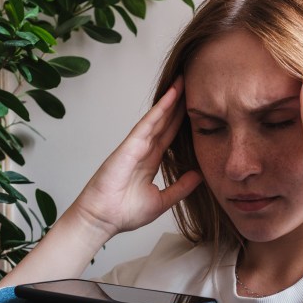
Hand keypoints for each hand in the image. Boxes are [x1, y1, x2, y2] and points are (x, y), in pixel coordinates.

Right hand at [68, 77, 202, 239]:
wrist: (103, 220)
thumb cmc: (124, 213)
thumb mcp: (162, 200)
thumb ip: (180, 187)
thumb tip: (199, 175)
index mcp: (150, 162)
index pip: (170, 136)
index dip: (182, 121)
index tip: (196, 107)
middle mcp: (143, 150)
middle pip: (165, 122)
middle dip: (178, 105)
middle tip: (193, 85)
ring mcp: (135, 146)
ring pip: (157, 118)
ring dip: (170, 100)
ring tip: (183, 81)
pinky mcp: (129, 146)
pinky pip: (147, 124)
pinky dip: (159, 110)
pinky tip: (171, 96)